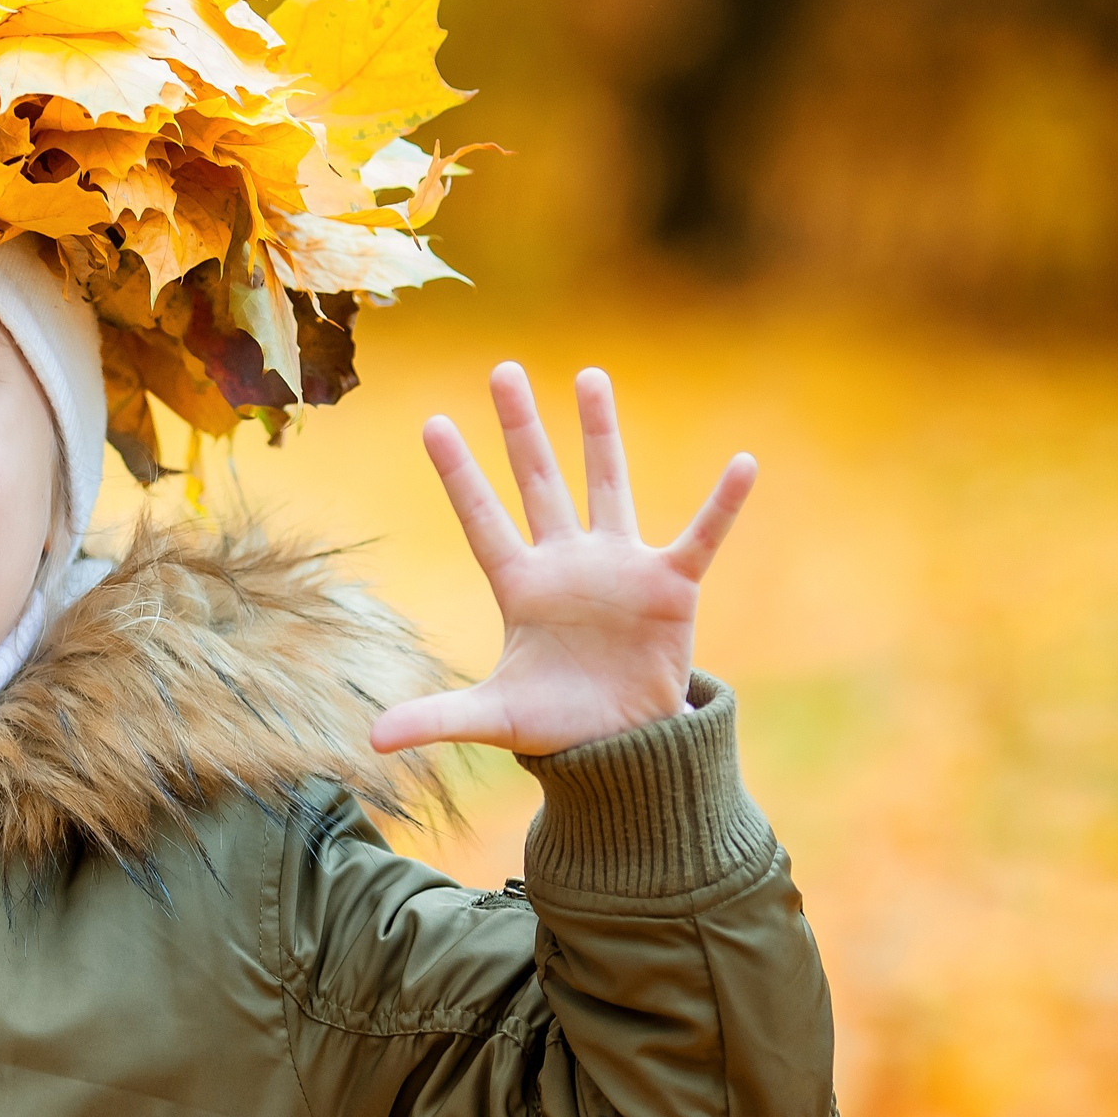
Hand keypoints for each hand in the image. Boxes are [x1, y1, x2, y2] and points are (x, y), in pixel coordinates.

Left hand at [370, 363, 754, 757]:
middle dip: (520, 428)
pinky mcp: (669, 587)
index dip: (458, 474)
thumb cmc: (555, 725)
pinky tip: (744, 465)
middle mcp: (566, 563)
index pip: (481, 519)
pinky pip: (701, 536)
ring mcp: (618, 568)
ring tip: (590, 375)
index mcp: (520, 587)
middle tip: (502, 370)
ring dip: (599, 432)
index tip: (432, 422)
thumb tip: (373, 741)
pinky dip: (723, 505)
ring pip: (607, 484)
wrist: (621, 747)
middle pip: (537, 481)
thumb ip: (436, 718)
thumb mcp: (492, 719)